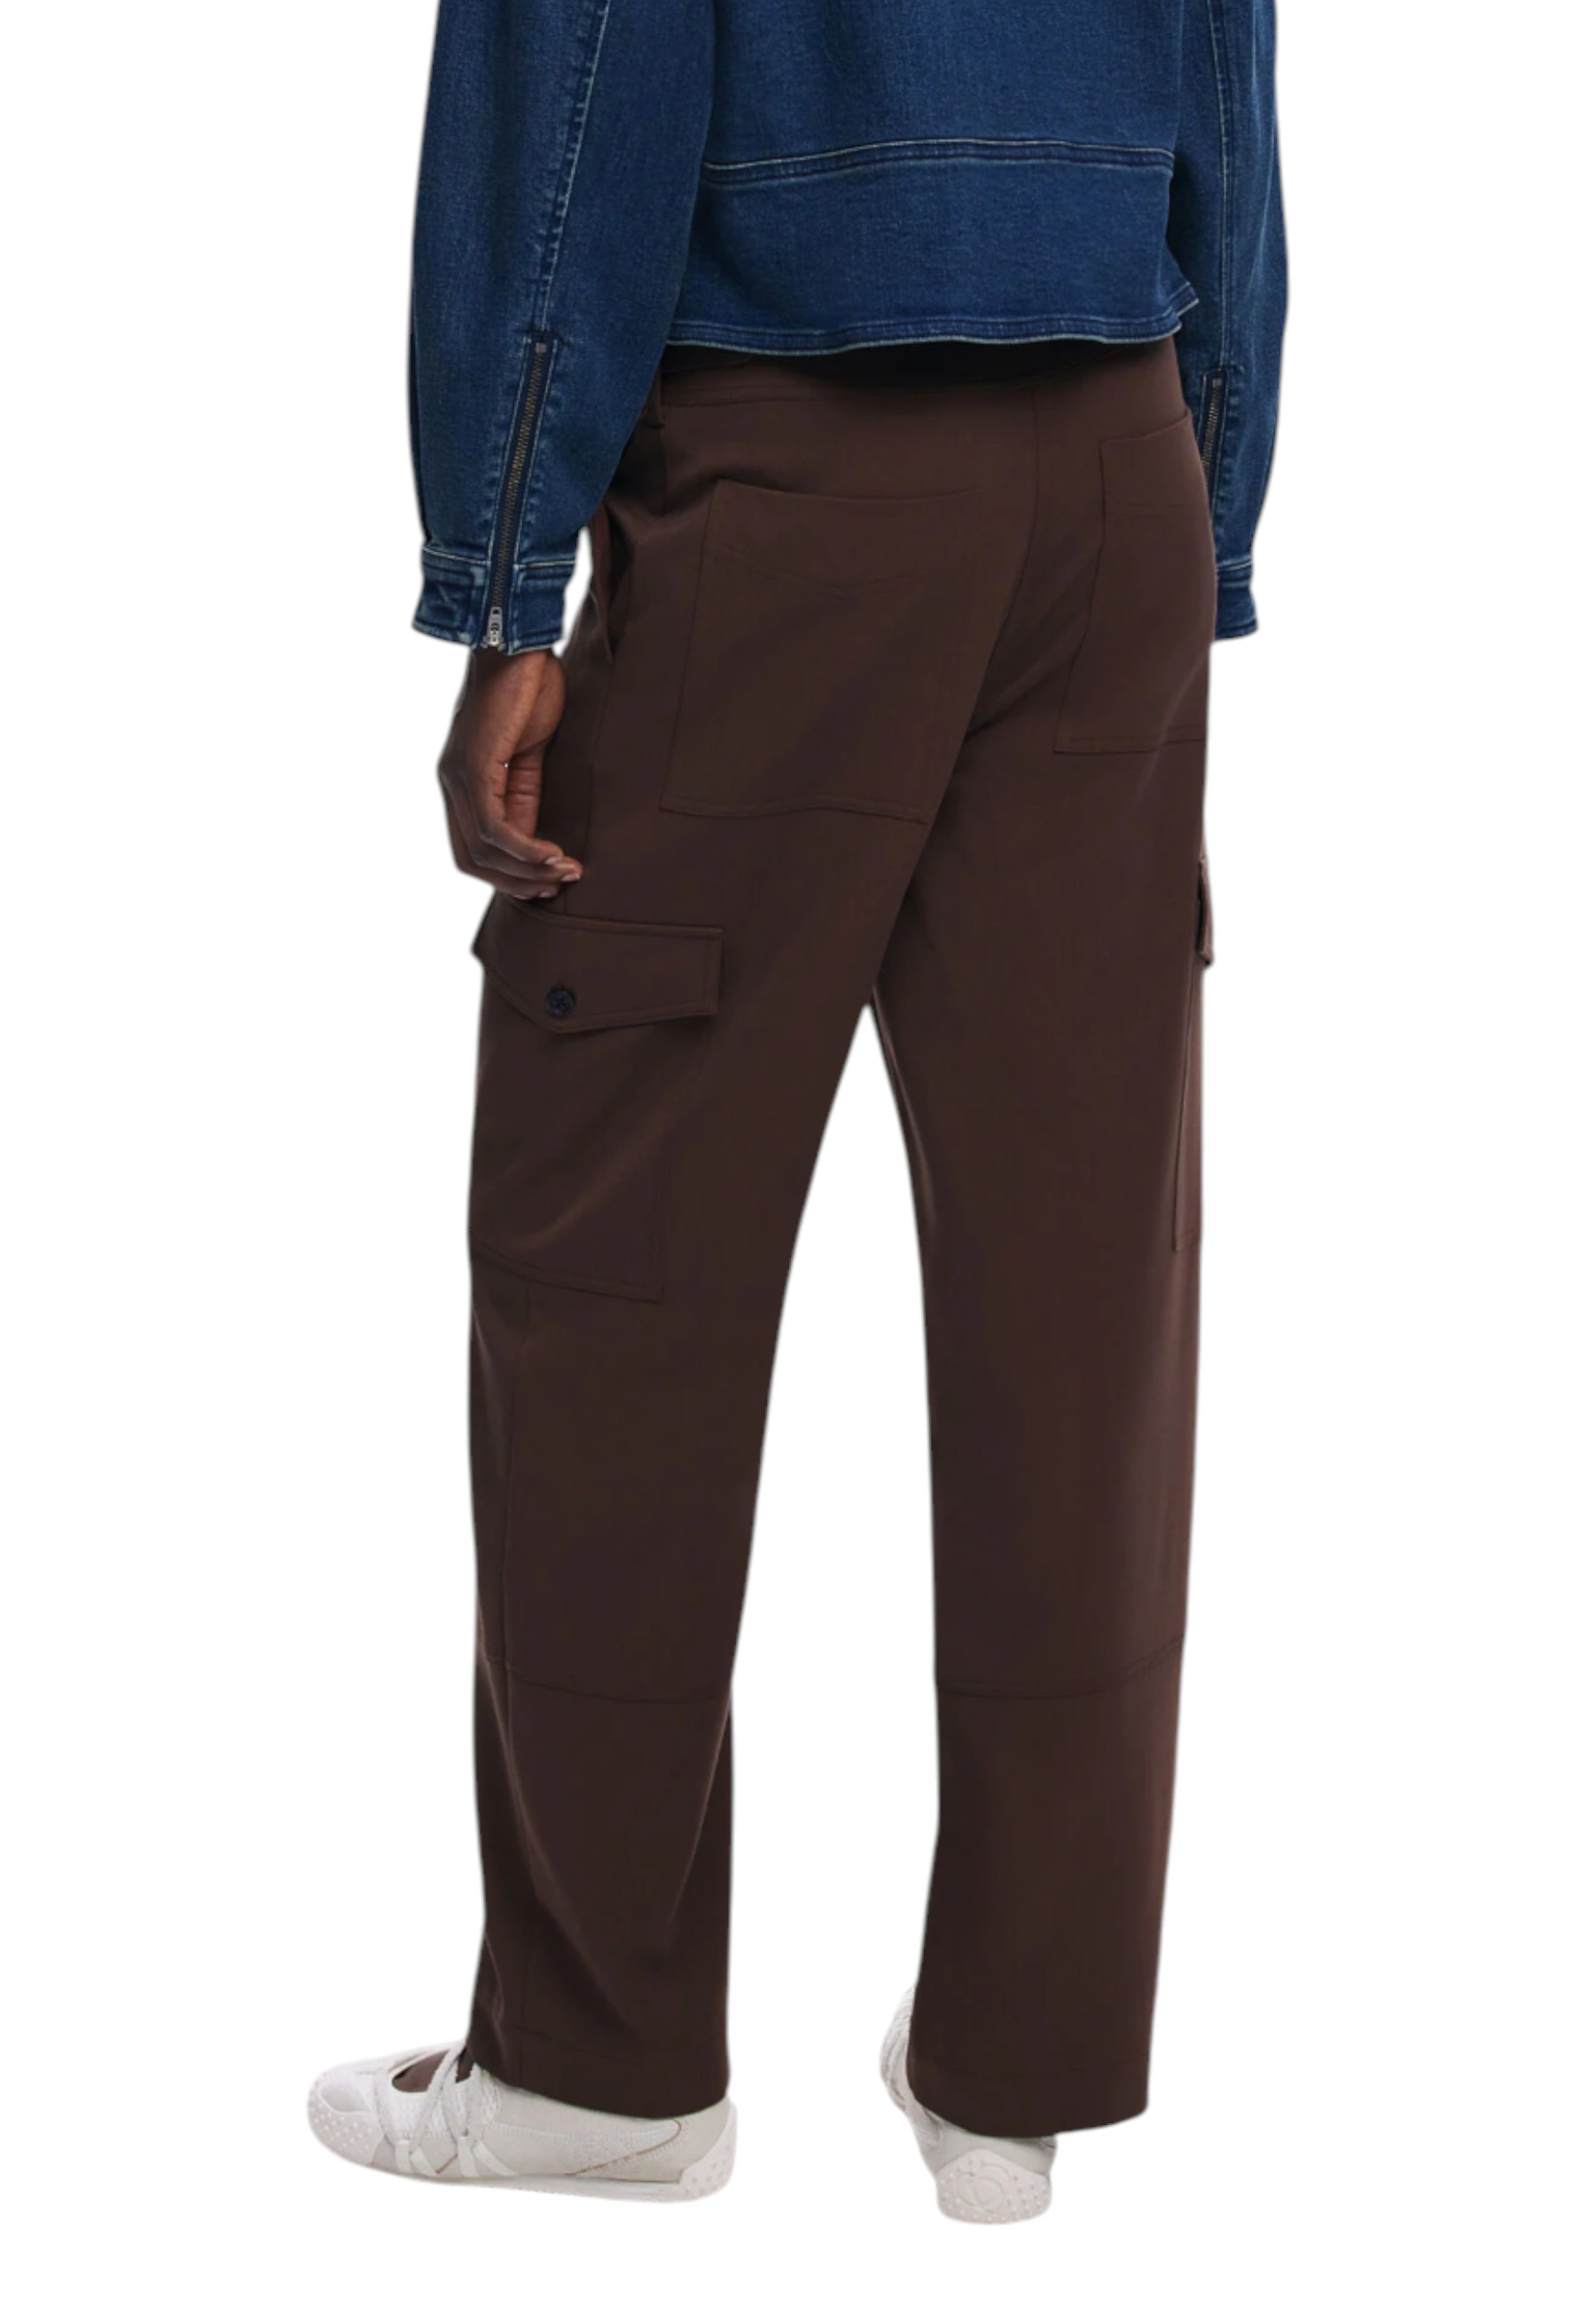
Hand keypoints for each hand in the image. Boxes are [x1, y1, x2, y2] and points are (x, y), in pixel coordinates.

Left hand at [437, 647, 582, 898]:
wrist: (519, 645)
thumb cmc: (529, 689)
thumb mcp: (530, 755)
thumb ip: (525, 797)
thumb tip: (534, 845)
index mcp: (461, 782)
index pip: (472, 848)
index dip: (508, 873)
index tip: (547, 880)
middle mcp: (451, 784)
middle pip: (470, 859)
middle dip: (514, 881)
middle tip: (555, 886)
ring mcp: (458, 778)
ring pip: (482, 850)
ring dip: (526, 870)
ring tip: (564, 872)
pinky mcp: (474, 769)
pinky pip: (495, 828)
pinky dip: (526, 850)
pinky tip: (553, 854)